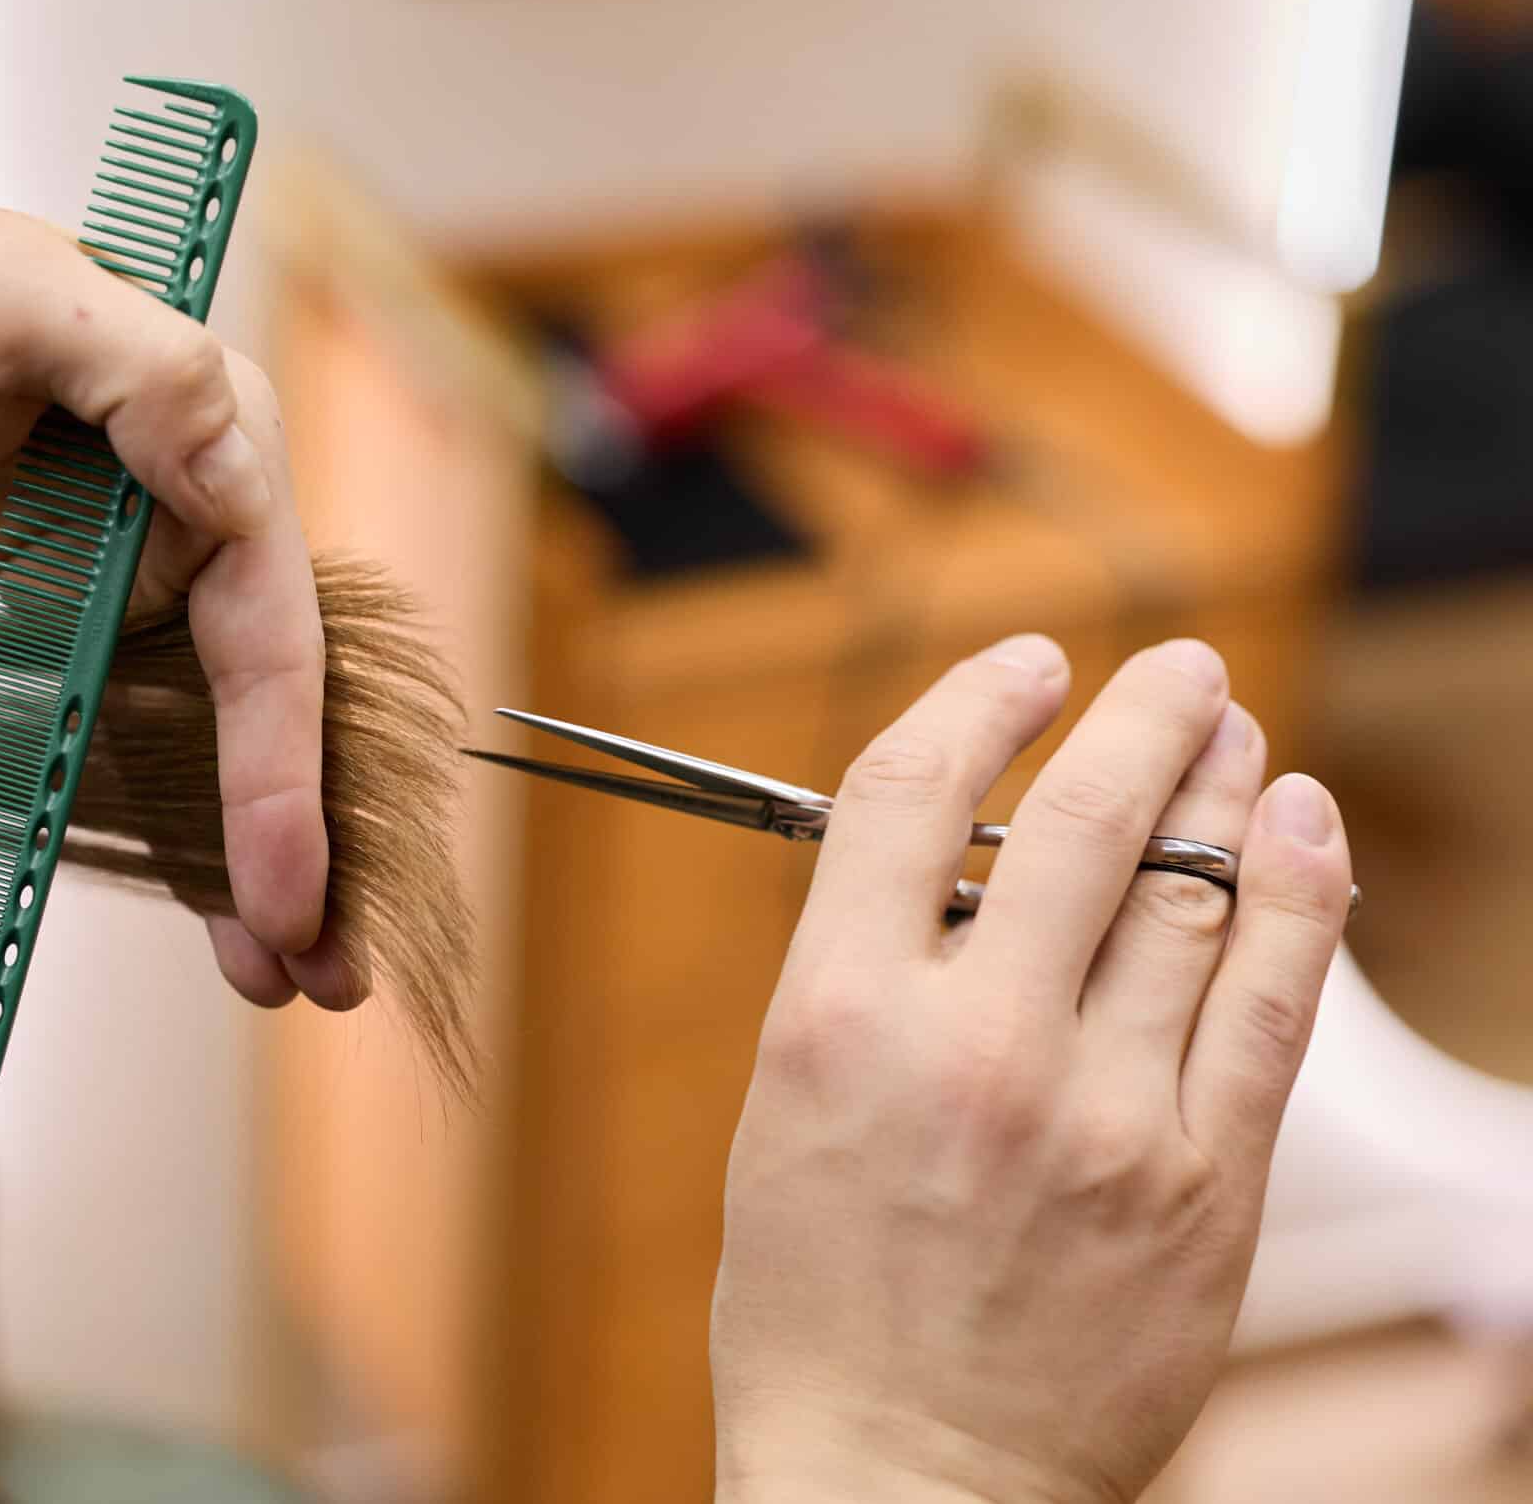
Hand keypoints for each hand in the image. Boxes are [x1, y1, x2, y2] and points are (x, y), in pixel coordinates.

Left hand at [0, 89, 351, 1009]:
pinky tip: (193, 898)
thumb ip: (147, 375)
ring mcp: (139, 557)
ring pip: (209, 728)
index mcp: (218, 432)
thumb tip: (234, 459)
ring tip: (277, 975)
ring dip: (243, 848)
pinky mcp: (73, 595)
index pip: (274, 624)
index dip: (285, 765)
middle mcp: (200, 503)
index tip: (287, 881)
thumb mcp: (19, 305)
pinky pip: (129, 720)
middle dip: (302, 835)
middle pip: (269, 696)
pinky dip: (161, 808)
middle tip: (326, 973)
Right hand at [712, 636, 1354, 1503]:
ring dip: (1224, 787)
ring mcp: (1099, 1113)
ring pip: (1192, 894)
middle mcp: (971, 1045)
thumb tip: (967, 865)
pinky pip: (1269, 1003)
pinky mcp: (1200, 1184)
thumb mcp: (785, 1109)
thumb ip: (866, 976)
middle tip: (1176, 664)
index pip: (908, 793)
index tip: (1022, 667)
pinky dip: (1297, 893)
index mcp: (835, 1018)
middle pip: (1079, 819)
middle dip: (1142, 713)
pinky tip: (1302, 827)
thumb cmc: (820, 1302)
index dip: (977, 700)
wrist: (905, 1479)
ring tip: (1237, 736)